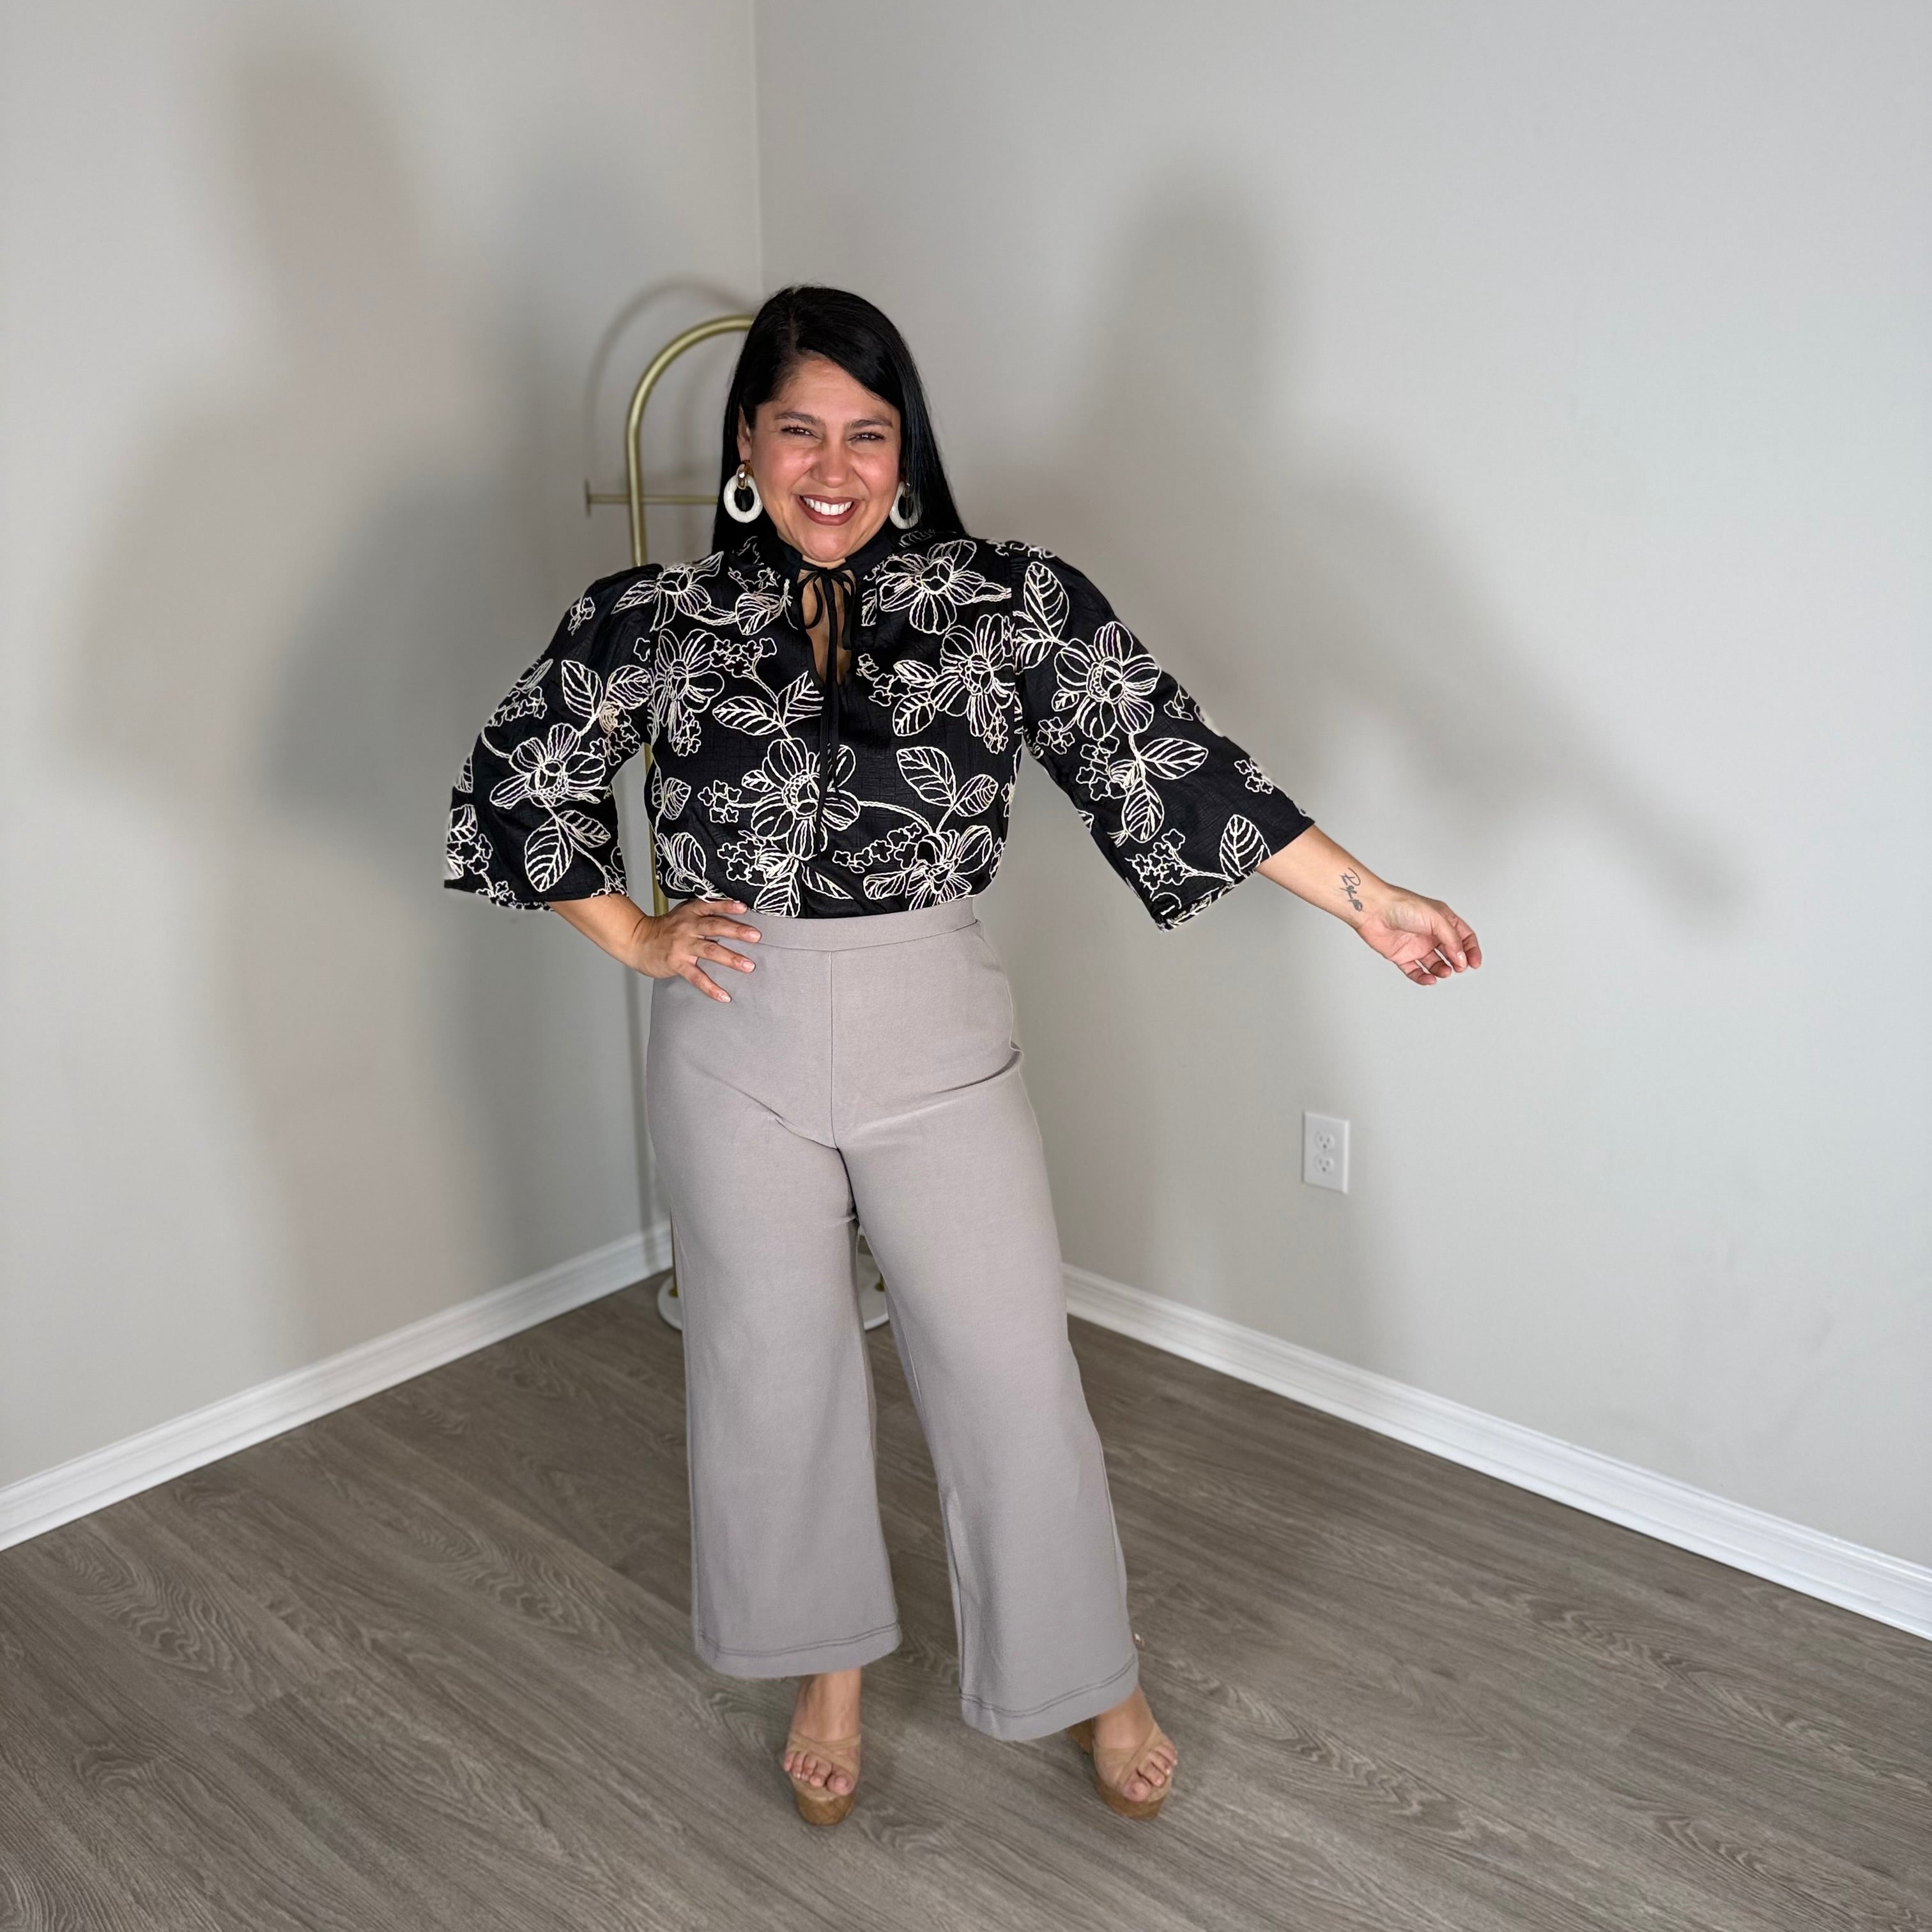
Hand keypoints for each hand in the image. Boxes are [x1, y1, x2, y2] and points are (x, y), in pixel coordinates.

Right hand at [630, 897, 761, 1001]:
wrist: (637, 941)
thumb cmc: (664, 929)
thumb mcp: (682, 914)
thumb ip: (703, 912)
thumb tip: (731, 910)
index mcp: (690, 913)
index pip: (710, 906)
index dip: (726, 906)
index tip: (744, 908)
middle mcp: (687, 927)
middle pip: (714, 926)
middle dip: (736, 931)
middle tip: (755, 936)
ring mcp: (682, 946)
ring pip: (710, 951)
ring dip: (731, 958)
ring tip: (748, 966)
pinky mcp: (677, 964)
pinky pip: (696, 977)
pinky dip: (711, 987)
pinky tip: (723, 995)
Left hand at [1354, 886, 1481, 985]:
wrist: (1373, 911)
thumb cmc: (1402, 906)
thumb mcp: (1436, 919)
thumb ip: (1452, 939)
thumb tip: (1461, 958)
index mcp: (1442, 920)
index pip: (1464, 937)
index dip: (1471, 950)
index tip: (1474, 963)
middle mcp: (1430, 933)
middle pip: (1451, 952)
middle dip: (1458, 962)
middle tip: (1459, 968)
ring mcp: (1416, 945)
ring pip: (1435, 964)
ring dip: (1442, 970)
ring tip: (1444, 972)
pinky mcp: (1402, 956)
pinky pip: (1415, 971)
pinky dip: (1423, 978)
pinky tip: (1429, 979)